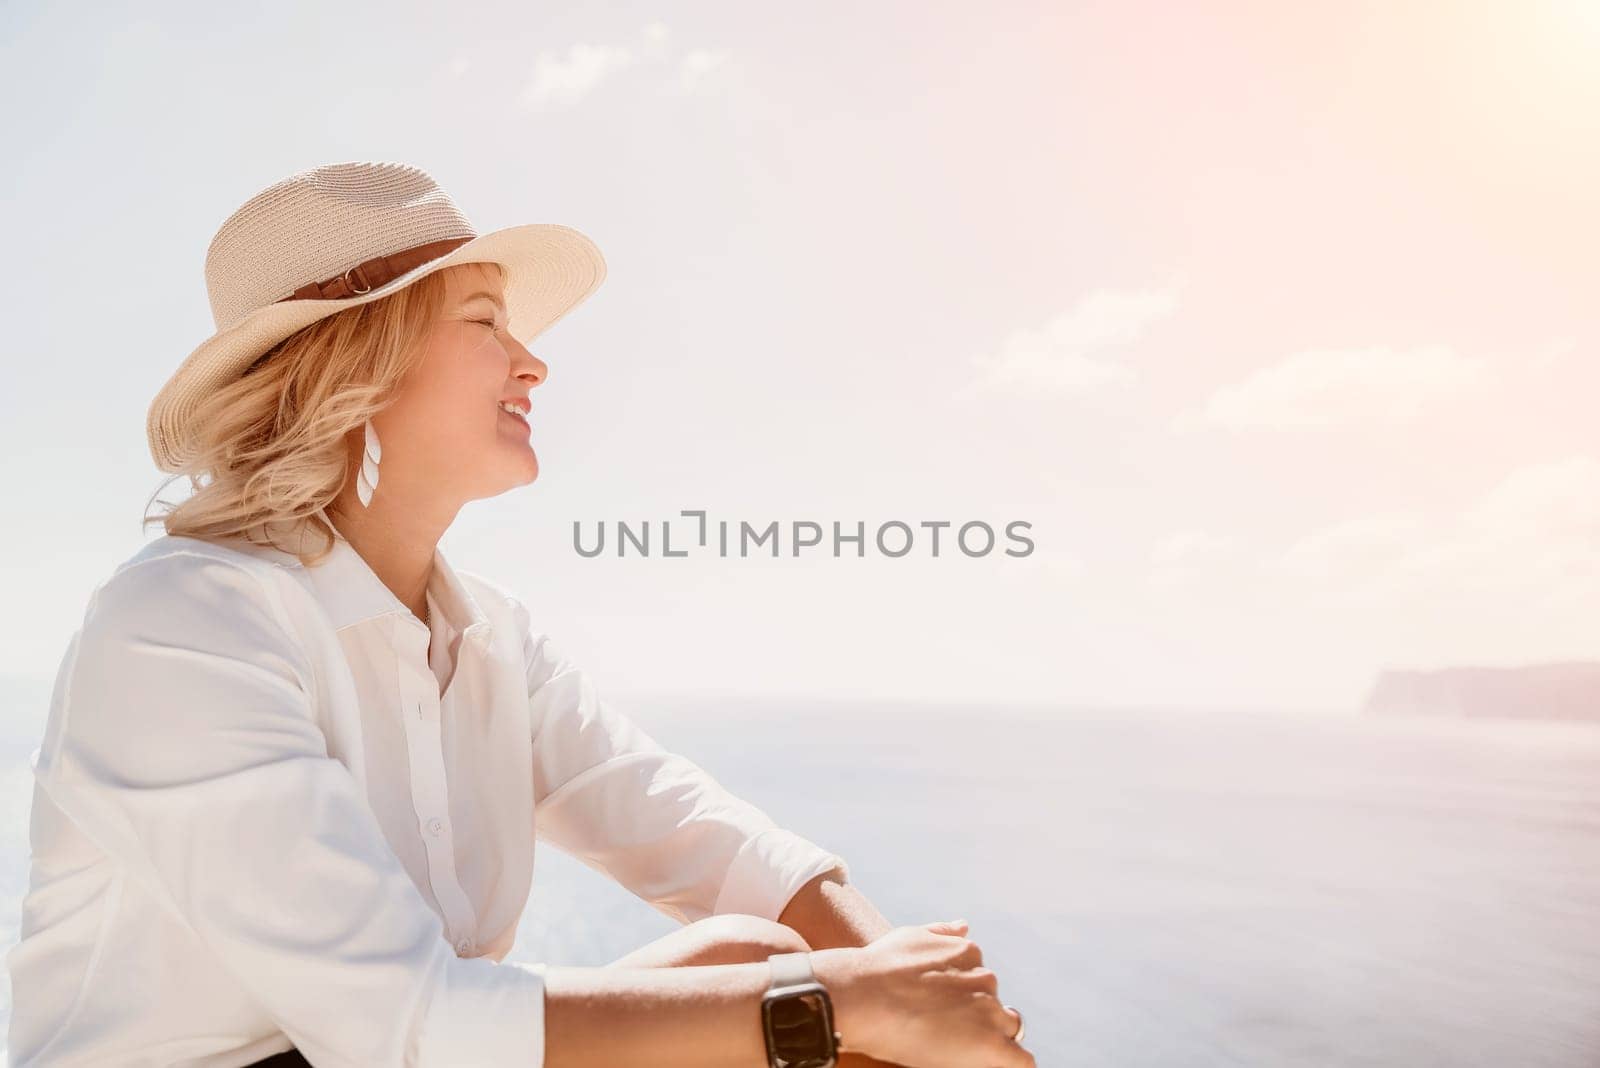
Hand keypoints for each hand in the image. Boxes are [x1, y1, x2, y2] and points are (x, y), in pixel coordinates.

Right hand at [811, 919, 1033, 1067]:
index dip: (964, 1000)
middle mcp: (985, 978)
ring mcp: (989, 1012)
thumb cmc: (877, 967)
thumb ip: (942, 932)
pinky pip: (1020, 1062)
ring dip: (989, 1039)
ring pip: (1007, 1030)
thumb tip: (964, 926)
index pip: (981, 981)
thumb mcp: (911, 936)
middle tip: (946, 1033)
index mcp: (969, 952)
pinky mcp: (990, 1044)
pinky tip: (990, 1064)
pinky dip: (1010, 1065)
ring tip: (956, 1047)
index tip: (942, 1013)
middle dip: (978, 1019)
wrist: (862, 995)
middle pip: (995, 1006)